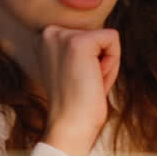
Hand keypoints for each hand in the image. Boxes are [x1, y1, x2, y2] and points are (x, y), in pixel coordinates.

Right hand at [37, 25, 120, 155]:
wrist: (70, 123)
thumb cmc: (75, 101)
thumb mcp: (69, 66)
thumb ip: (76, 48)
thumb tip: (103, 34)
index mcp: (44, 38)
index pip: (85, 35)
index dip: (89, 60)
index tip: (76, 79)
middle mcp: (49, 32)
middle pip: (96, 34)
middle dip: (99, 60)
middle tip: (82, 82)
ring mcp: (62, 35)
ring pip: (106, 37)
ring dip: (106, 63)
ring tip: (87, 81)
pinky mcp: (79, 41)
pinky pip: (112, 39)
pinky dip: (112, 62)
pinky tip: (95, 78)